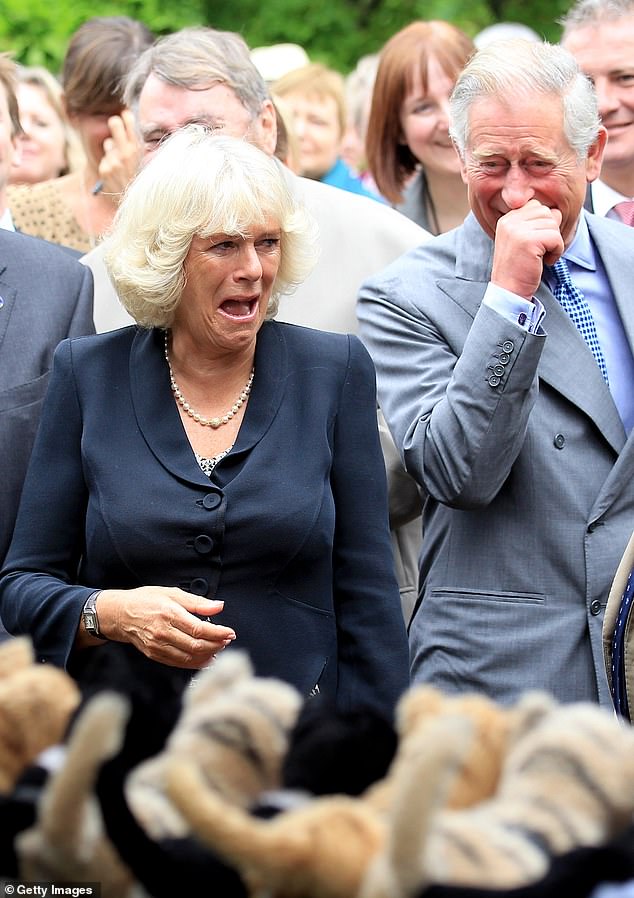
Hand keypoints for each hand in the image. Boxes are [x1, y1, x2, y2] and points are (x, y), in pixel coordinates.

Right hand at [94, 586, 235, 668]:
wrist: (119, 614)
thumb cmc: (145, 600)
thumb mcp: (172, 593)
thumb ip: (197, 602)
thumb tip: (219, 606)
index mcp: (169, 614)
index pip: (199, 629)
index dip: (218, 633)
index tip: (230, 632)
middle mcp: (163, 632)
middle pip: (196, 646)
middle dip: (216, 645)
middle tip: (227, 640)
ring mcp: (158, 646)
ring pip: (189, 657)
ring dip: (208, 655)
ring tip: (219, 648)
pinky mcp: (154, 655)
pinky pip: (178, 663)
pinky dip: (195, 663)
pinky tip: (205, 659)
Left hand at [97, 109, 140, 200]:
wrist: (133, 201)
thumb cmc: (139, 179)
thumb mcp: (143, 160)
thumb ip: (135, 145)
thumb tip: (128, 126)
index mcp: (137, 149)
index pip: (129, 121)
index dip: (126, 116)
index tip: (125, 114)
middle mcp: (125, 152)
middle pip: (114, 123)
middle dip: (114, 123)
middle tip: (114, 124)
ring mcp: (113, 160)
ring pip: (108, 143)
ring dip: (112, 150)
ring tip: (120, 163)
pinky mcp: (104, 168)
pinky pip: (105, 158)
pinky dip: (109, 164)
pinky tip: (116, 173)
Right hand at [491, 200, 563, 298]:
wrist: (508, 292)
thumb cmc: (519, 269)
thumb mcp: (522, 240)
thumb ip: (533, 223)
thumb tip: (556, 212)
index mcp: (507, 219)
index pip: (536, 207)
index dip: (543, 225)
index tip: (535, 244)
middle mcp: (510, 221)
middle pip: (547, 213)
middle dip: (550, 232)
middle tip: (540, 251)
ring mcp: (517, 230)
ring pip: (553, 224)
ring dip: (554, 243)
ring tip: (541, 257)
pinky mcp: (528, 241)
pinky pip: (556, 237)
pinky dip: (556, 251)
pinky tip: (544, 262)